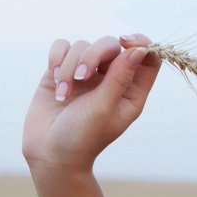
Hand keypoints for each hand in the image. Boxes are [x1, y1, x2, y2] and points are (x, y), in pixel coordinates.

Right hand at [22, 33, 162, 172]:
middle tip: (82, 77)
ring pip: (83, 45)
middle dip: (94, 55)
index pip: (147, 58)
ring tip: (63, 93)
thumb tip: (140, 49)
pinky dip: (57, 58)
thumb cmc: (82, 137)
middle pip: (111, 45)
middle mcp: (110, 80)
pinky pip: (62, 47)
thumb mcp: (104, 108)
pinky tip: (55, 79)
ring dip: (70, 65)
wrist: (49, 154)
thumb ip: (120, 77)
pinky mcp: (61, 72)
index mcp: (131, 92)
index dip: (141, 43)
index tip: (125, 41)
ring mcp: (86, 75)